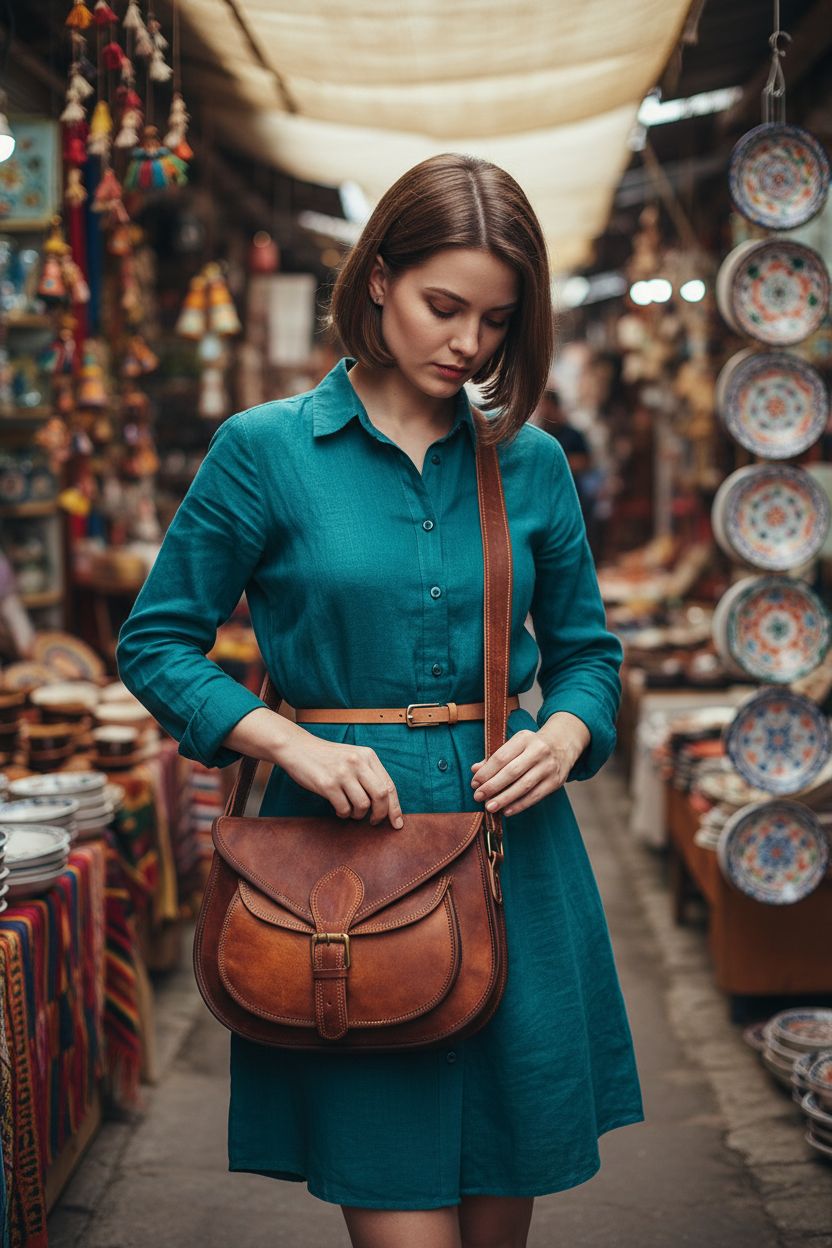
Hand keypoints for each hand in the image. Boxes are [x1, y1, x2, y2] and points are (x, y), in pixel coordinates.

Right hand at [275, 727, 403, 827]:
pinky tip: (339, 810)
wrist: (298, 748)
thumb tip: (385, 802)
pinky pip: (344, 808)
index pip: (389, 785)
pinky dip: (344, 814)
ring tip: (352, 813)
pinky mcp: (327, 784)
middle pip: (381, 795)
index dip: (395, 807)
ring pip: (363, 804)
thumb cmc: (327, 757)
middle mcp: (358, 762)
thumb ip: (368, 774)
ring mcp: (342, 773)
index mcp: (368, 755)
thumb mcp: (352, 757)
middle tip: (374, 822)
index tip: (397, 823)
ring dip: (359, 815)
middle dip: (381, 814)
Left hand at [469, 713, 589, 817]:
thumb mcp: (515, 744)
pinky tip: (507, 810)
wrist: (562, 744)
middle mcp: (538, 751)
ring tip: (490, 807)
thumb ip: (495, 757)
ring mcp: (548, 767)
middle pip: (511, 772)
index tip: (474, 783)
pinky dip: (519, 805)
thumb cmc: (531, 746)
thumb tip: (475, 770)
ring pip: (523, 786)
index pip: (501, 757)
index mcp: (524, 739)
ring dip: (504, 799)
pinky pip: (535, 796)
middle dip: (492, 786)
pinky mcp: (555, 781)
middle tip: (478, 797)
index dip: (486, 772)